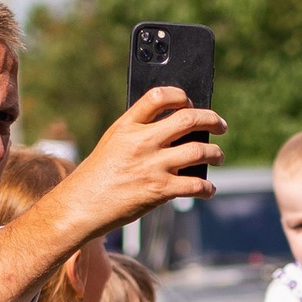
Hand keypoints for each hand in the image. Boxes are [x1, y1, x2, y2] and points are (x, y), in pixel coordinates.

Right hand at [67, 87, 223, 235]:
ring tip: (218, 156)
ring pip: (199, 150)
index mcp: (128, 125)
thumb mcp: (112, 143)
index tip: (190, 102)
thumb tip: (176, 131)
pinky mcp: (160, 190)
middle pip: (189, 119)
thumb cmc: (97, 176)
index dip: (180, 95)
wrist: (81, 205)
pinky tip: (208, 189)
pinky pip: (196, 184)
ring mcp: (152, 166)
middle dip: (212, 120)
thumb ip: (138, 132)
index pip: (158, 97)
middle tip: (220, 126)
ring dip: (216, 153)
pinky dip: (208, 187)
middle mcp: (142, 141)